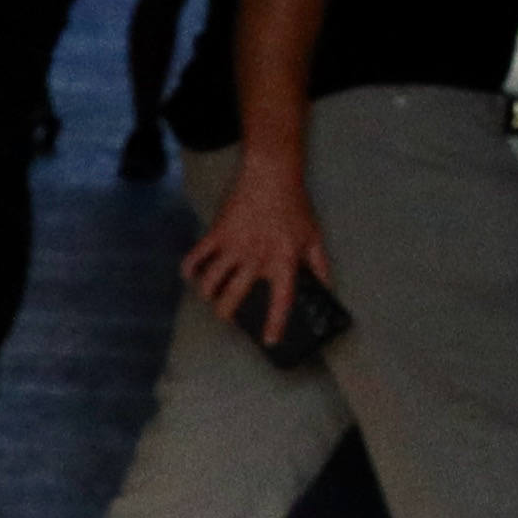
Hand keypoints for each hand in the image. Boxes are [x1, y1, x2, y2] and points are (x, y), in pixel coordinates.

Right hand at [182, 162, 330, 348]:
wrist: (271, 177)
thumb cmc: (294, 207)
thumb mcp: (314, 236)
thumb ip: (320, 265)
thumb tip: (327, 289)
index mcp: (283, 260)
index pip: (280, 299)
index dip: (275, 322)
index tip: (269, 340)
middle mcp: (256, 258)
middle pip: (233, 296)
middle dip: (226, 313)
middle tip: (227, 318)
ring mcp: (234, 246)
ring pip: (211, 281)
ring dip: (208, 293)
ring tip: (210, 296)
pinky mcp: (216, 234)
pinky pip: (196, 257)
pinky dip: (189, 269)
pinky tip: (191, 275)